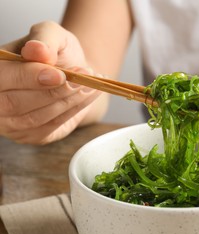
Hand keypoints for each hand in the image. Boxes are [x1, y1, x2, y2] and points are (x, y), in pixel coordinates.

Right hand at [0, 21, 101, 143]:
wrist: (72, 72)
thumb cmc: (55, 53)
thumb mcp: (52, 34)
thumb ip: (44, 39)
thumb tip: (36, 51)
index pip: (1, 78)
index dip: (29, 78)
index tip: (60, 74)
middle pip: (14, 104)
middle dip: (53, 93)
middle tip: (82, 79)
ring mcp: (11, 123)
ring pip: (36, 118)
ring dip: (67, 101)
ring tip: (90, 84)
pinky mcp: (33, 135)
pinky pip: (52, 127)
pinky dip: (74, 110)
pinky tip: (89, 95)